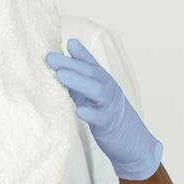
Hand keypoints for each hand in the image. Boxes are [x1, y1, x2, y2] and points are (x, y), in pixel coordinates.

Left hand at [46, 38, 161, 180]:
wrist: (132, 141)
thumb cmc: (108, 115)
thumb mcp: (94, 94)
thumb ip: (81, 78)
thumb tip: (67, 60)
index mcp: (104, 82)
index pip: (91, 65)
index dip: (80, 53)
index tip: (67, 43)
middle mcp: (108, 90)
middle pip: (91, 74)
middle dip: (70, 64)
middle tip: (50, 58)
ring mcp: (109, 106)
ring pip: (96, 91)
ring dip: (78, 82)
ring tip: (60, 76)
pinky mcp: (109, 124)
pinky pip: (100, 117)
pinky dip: (90, 113)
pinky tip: (79, 111)